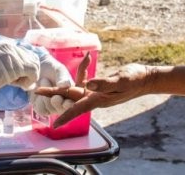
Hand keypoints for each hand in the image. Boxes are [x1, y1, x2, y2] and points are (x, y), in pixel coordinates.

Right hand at [0, 40, 40, 99]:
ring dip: (29, 77)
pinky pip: (33, 73)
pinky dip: (29, 81)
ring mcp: (13, 55)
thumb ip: (4, 63)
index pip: (25, 54)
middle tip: (18, 82)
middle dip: (28, 72)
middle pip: (32, 58)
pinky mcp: (15, 66)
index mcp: (4, 45)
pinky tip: (19, 86)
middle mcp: (10, 46)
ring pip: (34, 65)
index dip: (24, 67)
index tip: (16, 78)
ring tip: (17, 84)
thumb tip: (18, 73)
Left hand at [29, 53, 74, 115]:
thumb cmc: (51, 68)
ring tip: (44, 80)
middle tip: (55, 97)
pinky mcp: (42, 108)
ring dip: (46, 98)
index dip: (71, 105)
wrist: (37, 68)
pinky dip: (39, 100)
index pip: (74, 103)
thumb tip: (66, 85)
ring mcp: (53, 107)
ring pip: (51, 110)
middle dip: (59, 104)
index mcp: (73, 94)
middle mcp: (64, 103)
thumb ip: (63, 78)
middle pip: (63, 110)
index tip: (67, 102)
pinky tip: (38, 90)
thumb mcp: (59, 70)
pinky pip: (41, 110)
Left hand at [35, 63, 153, 127]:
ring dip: (66, 83)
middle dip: (55, 95)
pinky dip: (84, 71)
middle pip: (71, 98)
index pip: (78, 108)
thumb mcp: (121, 79)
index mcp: (99, 99)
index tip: (54, 123)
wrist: (146, 79)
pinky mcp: (100, 87)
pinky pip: (86, 80)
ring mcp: (97, 93)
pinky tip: (87, 59)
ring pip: (77, 88)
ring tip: (51, 81)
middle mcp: (96, 97)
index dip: (65, 115)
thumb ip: (105, 82)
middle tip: (38, 92)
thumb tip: (89, 84)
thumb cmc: (135, 79)